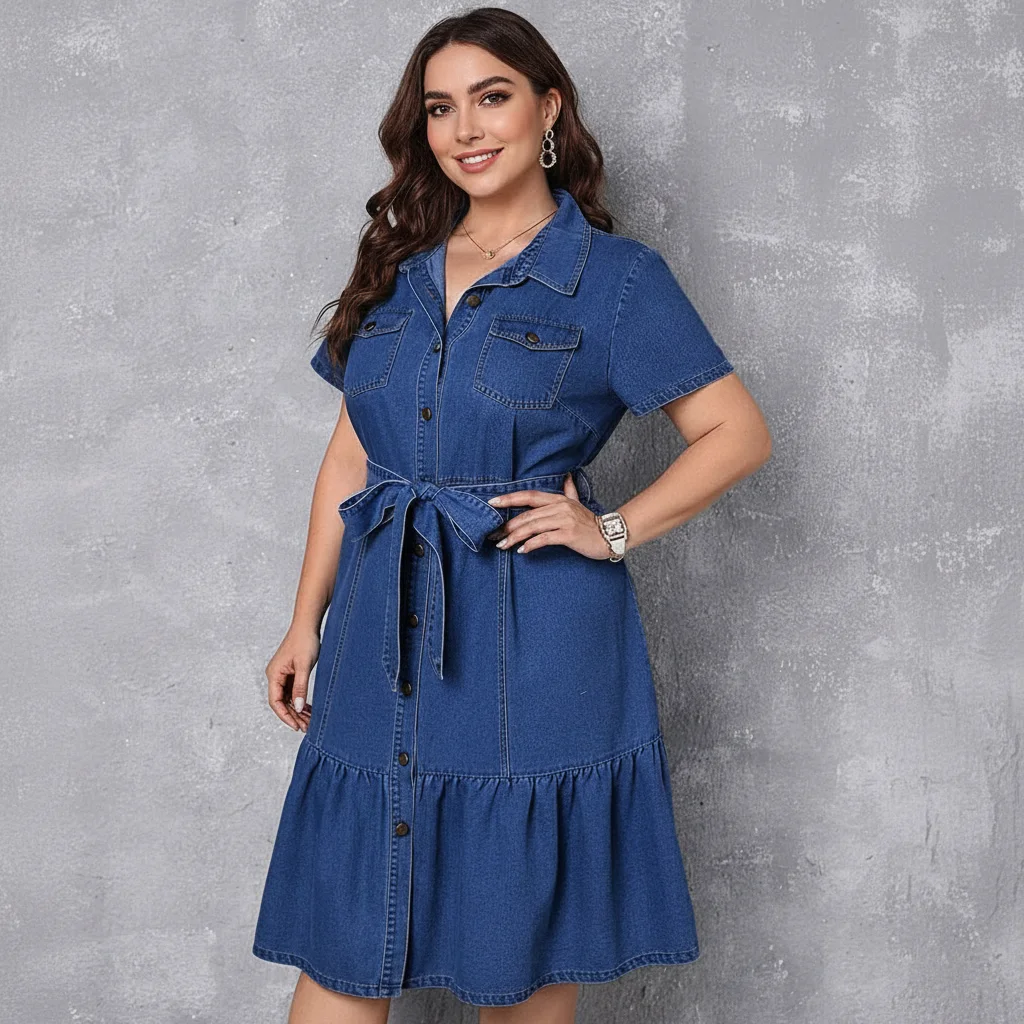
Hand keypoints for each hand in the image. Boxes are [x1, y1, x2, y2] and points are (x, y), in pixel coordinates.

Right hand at [265, 624, 319, 731]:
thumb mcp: (305, 666)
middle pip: (281, 702)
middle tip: (307, 728)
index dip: (285, 716)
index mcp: (274, 674)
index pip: (275, 702)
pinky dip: (300, 700)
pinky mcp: (290, 672)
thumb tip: (297, 708)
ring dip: (297, 710)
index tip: (297, 726)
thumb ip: (300, 687)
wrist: (308, 625)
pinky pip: (293, 691)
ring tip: (310, 722)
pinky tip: (309, 709)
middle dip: (293, 716)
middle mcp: (275, 676)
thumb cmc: (305, 641)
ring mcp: (282, 674)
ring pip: (288, 698)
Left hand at [484, 472, 615, 559]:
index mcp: (558, 499)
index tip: (492, 502)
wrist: (610, 536)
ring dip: (515, 537)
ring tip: (503, 545)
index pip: (529, 496)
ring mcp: (564, 520)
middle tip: (494, 535)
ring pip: (533, 527)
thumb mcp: (578, 504)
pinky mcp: (568, 534)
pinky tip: (522, 551)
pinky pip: (544, 539)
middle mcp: (559, 507)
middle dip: (507, 526)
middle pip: (526, 515)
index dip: (510, 498)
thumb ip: (570, 490)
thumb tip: (567, 476)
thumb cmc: (590, 523)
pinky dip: (531, 545)